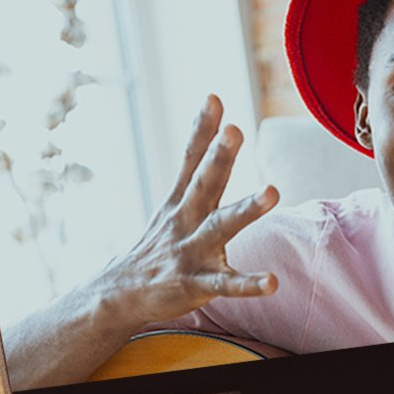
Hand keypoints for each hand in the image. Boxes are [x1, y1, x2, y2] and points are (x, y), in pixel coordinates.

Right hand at [25, 95, 283, 380]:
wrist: (120, 295)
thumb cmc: (158, 244)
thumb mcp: (173, 203)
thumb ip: (195, 166)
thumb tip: (216, 125)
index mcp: (182, 202)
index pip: (191, 159)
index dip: (202, 130)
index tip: (214, 98)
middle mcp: (185, 221)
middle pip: (204, 184)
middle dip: (220, 157)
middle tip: (236, 130)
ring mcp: (189, 252)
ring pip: (220, 227)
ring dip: (246, 209)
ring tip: (272, 191)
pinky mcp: (195, 284)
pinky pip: (225, 285)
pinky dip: (248, 284)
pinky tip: (273, 283)